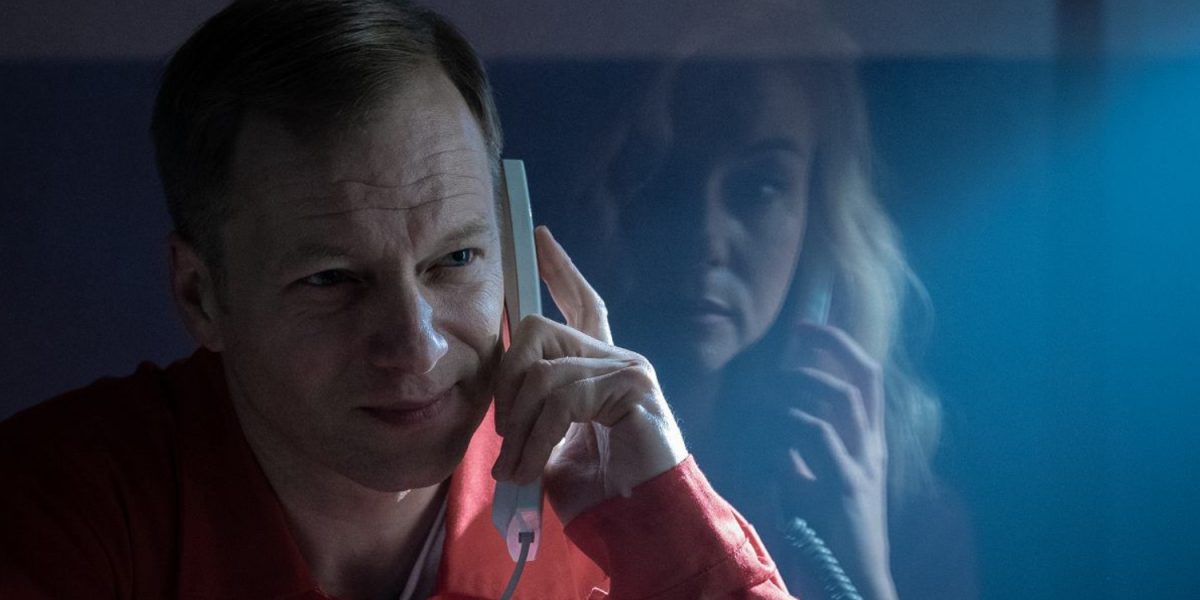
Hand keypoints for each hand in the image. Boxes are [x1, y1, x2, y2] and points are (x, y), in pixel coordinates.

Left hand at [491, 226, 687, 523]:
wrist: (641, 526)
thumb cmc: (597, 491)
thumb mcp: (551, 441)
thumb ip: (534, 406)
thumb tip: (500, 390)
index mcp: (599, 367)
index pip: (582, 303)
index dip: (561, 269)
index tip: (539, 238)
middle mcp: (617, 358)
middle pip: (537, 331)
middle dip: (506, 384)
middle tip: (505, 437)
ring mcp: (629, 370)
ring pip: (542, 373)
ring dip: (518, 430)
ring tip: (516, 470)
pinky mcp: (632, 389)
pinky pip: (562, 399)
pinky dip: (537, 440)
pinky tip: (532, 470)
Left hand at [776, 322, 896, 599]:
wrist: (855, 574)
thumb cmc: (831, 531)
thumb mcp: (814, 481)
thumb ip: (802, 452)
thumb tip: (775, 424)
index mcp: (868, 444)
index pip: (867, 380)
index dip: (841, 347)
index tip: (808, 327)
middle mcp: (872, 447)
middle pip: (864, 378)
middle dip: (832, 345)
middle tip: (798, 330)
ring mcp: (863, 463)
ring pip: (842, 398)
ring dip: (804, 383)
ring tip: (774, 389)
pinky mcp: (846, 484)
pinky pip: (819, 435)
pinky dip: (792, 423)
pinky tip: (773, 432)